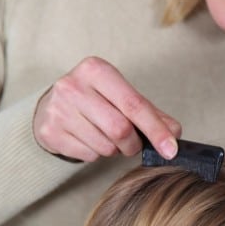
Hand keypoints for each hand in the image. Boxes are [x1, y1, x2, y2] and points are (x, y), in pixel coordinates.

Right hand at [33, 56, 181, 161]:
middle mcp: (73, 85)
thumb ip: (151, 114)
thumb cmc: (95, 100)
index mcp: (96, 70)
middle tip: (130, 144)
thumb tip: (175, 133)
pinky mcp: (50, 132)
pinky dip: (96, 154)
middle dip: (132, 144)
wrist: (50, 107)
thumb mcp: (121, 97)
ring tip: (105, 137)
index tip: (170, 149)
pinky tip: (88, 140)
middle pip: (120, 129)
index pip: (134, 104)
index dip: (156, 129)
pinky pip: (88, 155)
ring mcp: (58, 109)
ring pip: (105, 146)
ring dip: (114, 150)